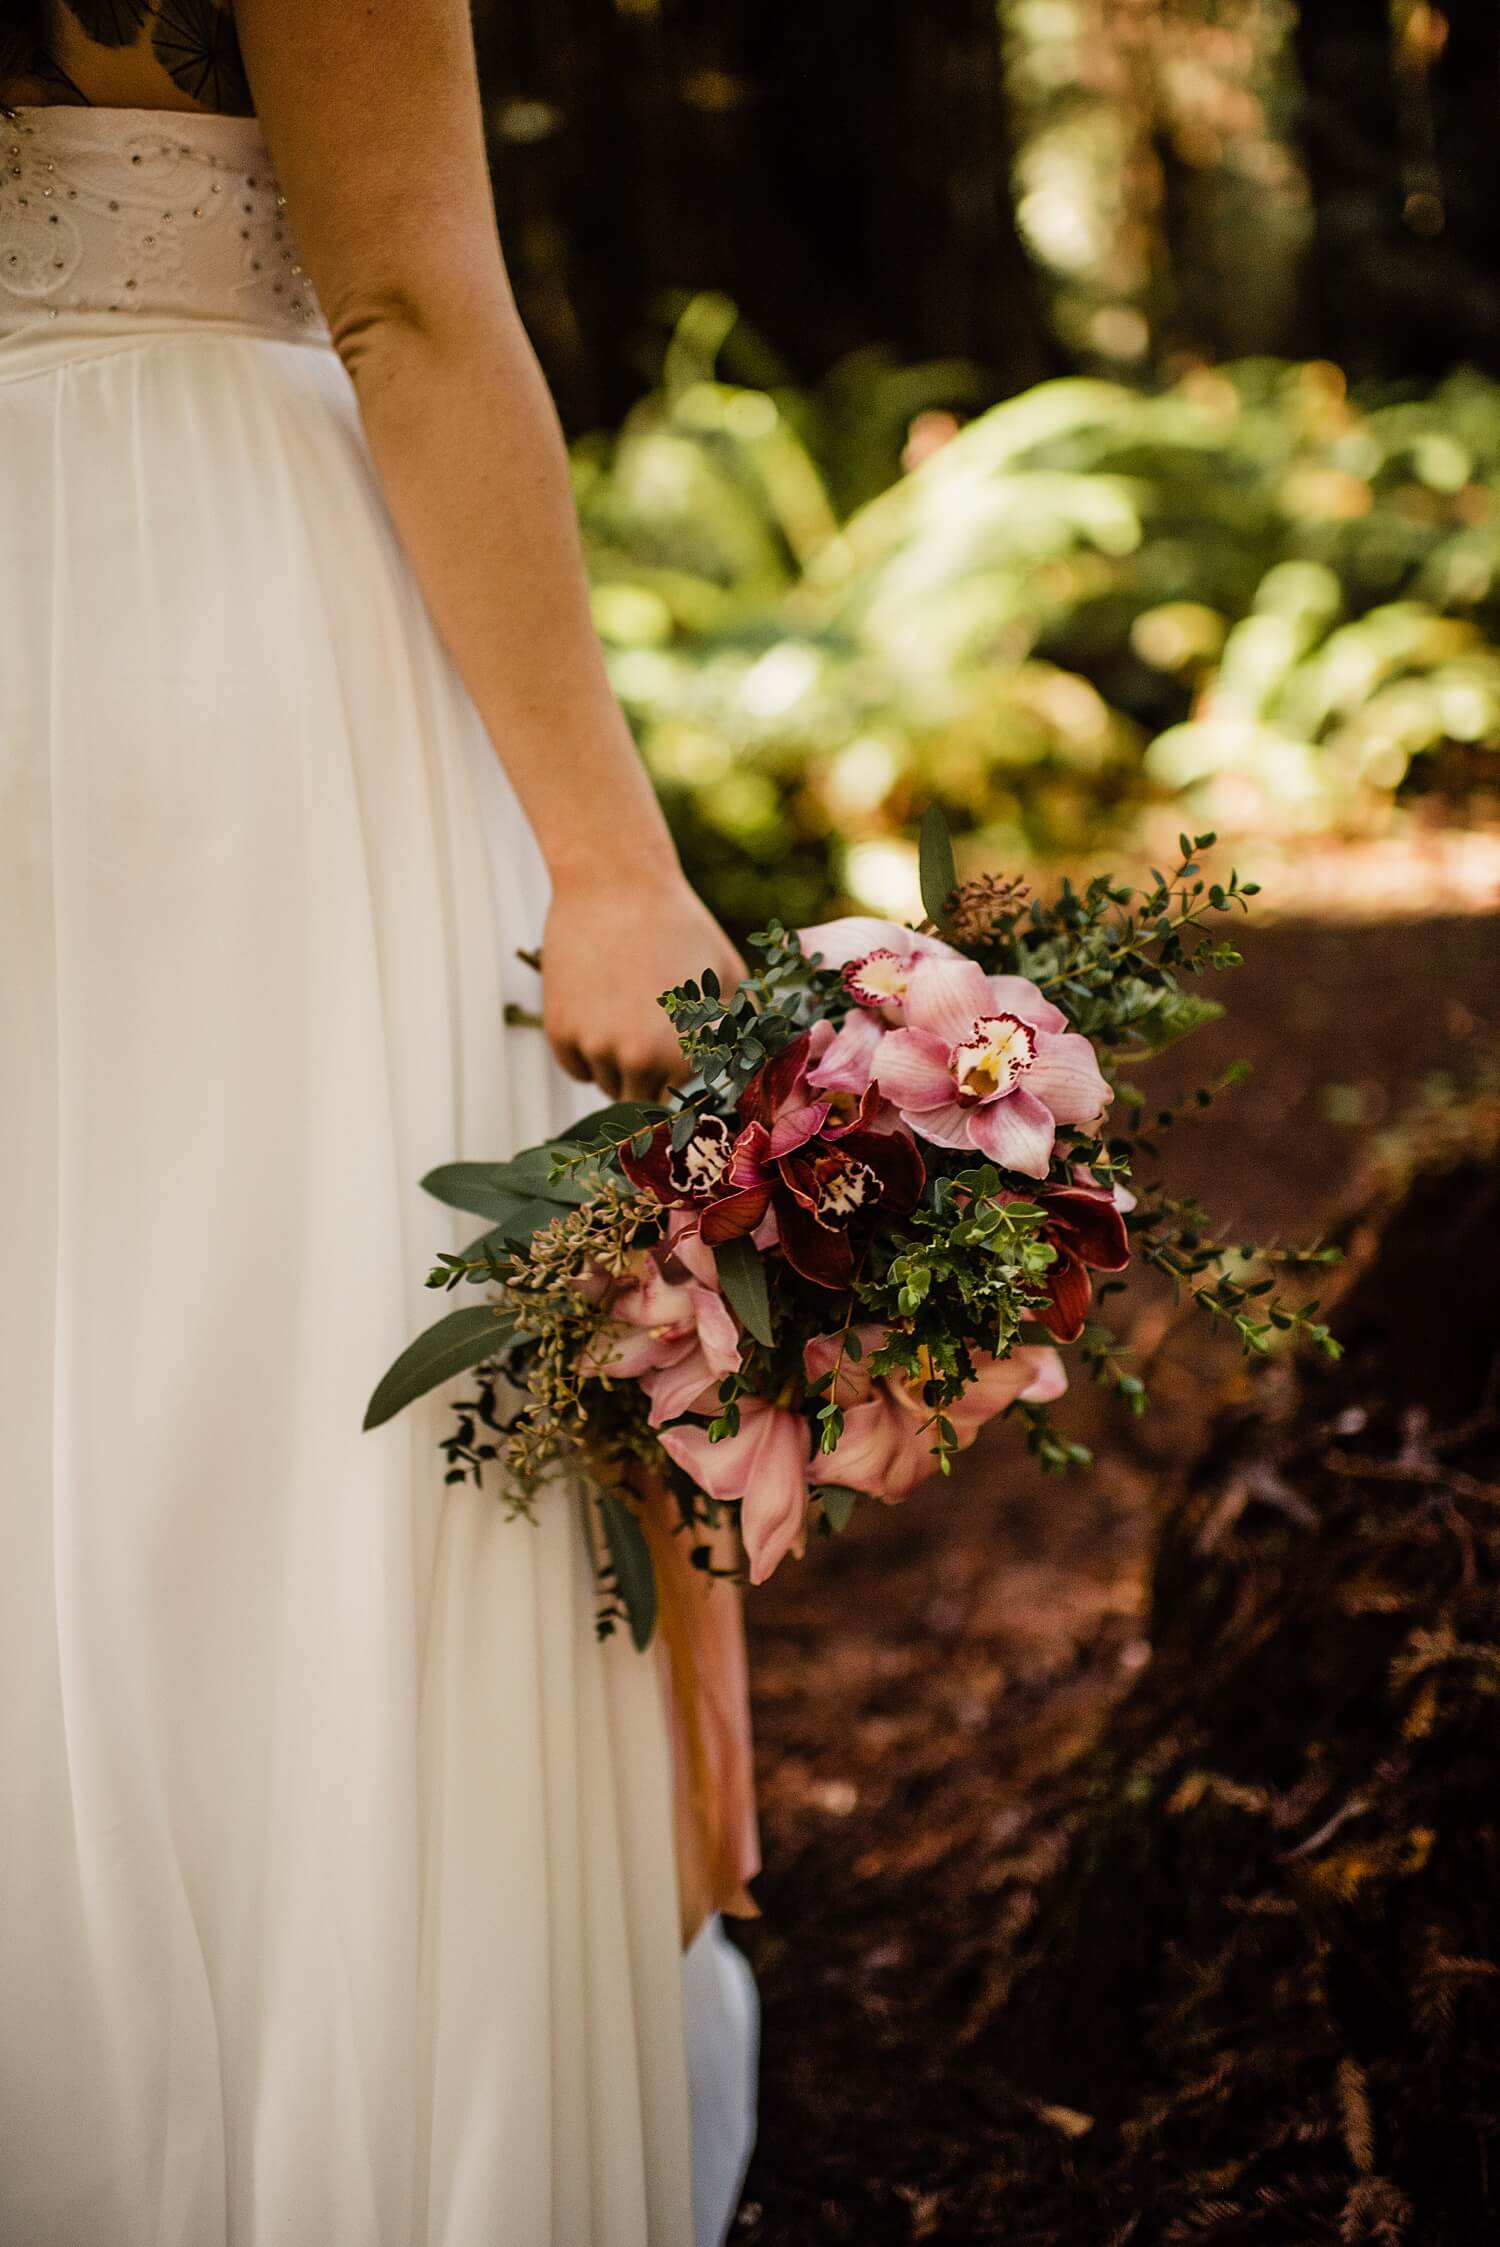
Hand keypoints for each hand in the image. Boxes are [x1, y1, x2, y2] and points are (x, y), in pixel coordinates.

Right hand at [540, 864, 746, 1104]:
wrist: (615, 882)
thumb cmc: (680, 926)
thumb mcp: (730, 975)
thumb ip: (743, 1030)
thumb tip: (756, 1068)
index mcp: (687, 1054)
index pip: (684, 1101)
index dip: (683, 1080)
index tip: (680, 1057)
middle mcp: (640, 1060)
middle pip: (642, 1101)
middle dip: (649, 1078)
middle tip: (650, 1031)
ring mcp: (596, 1047)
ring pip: (607, 1085)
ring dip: (616, 1065)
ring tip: (626, 1011)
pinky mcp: (559, 1032)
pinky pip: (575, 1068)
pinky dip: (584, 1051)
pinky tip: (598, 1008)